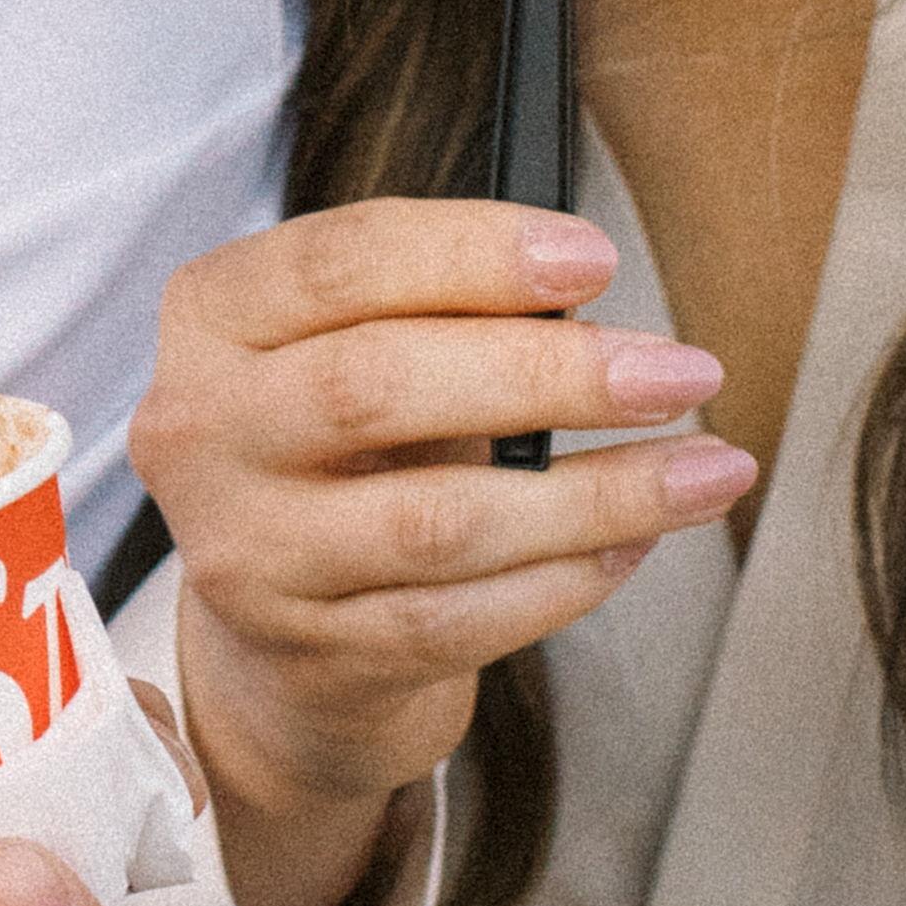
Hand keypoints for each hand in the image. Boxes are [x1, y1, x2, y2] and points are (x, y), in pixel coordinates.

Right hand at [134, 201, 754, 902]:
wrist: (283, 628)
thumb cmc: (345, 444)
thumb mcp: (353, 340)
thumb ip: (438, 302)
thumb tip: (587, 289)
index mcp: (212, 317)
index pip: (338, 262)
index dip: (473, 253)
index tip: (596, 260)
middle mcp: (201, 432)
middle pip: (377, 386)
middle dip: (549, 374)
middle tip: (677, 371)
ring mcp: (248, 554)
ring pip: (435, 522)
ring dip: (595, 495)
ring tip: (704, 469)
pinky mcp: (311, 653)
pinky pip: (459, 620)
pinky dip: (566, 580)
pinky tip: (635, 542)